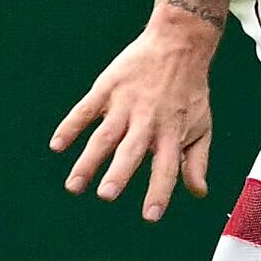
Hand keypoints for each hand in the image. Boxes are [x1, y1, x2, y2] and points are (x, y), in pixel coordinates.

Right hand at [50, 8, 221, 219]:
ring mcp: (126, 103)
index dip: (159, 192)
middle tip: (106, 195)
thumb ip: (197, 161)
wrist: (179, 43)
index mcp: (172, 133)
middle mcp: (148, 121)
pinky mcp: (107, 87)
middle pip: (131, 151)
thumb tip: (199, 193)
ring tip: (74, 185)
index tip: (150, 217)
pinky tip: (57, 145)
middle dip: (119, 173)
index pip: (167, 168)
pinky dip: (70, 126)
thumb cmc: (190, 90)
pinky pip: (85, 109)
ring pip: (104, 135)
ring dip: (88, 160)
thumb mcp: (202, 125)